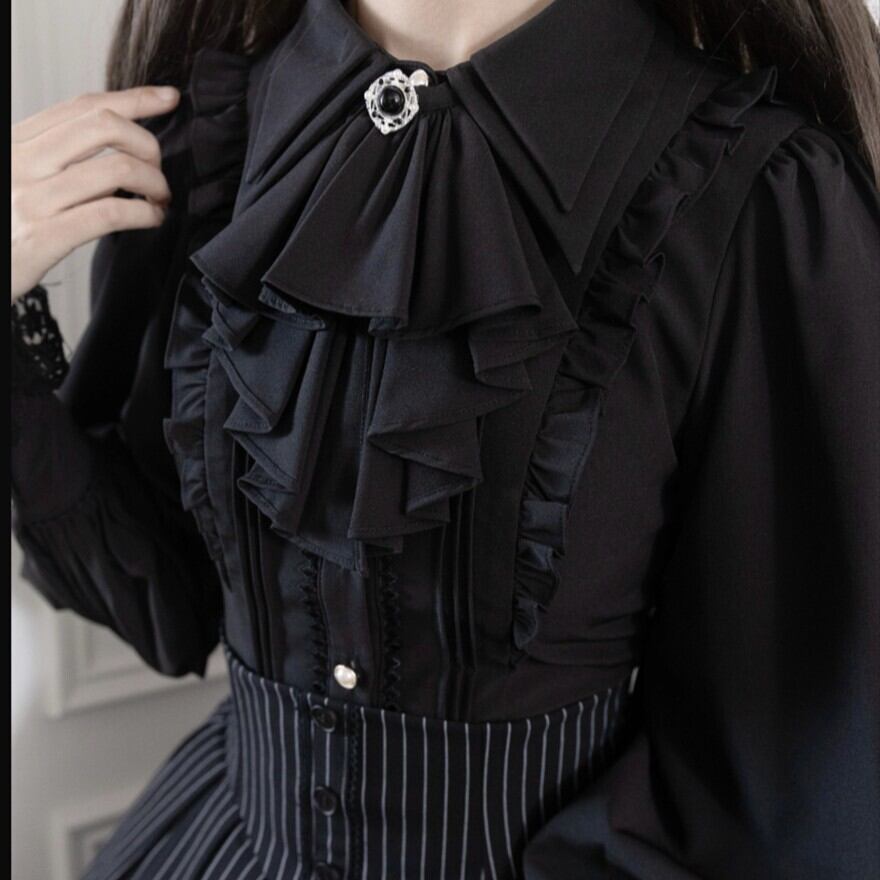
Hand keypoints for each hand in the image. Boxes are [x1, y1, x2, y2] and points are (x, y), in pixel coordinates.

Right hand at [11, 86, 180, 300]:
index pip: (83, 107)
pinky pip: (109, 213)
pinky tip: (152, 219)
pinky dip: (144, 214)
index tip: (168, 98)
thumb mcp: (23, 180)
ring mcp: (33, 199)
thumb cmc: (8, 229)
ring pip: (116, 168)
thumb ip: (62, 162)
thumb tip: (121, 153)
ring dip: (154, 184)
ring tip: (159, 200)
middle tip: (158, 172)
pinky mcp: (44, 236)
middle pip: (104, 126)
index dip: (133, 99)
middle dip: (148, 145)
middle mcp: (22, 162)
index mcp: (19, 143)